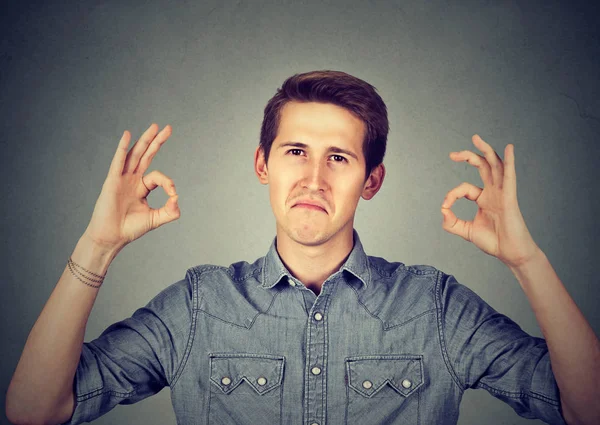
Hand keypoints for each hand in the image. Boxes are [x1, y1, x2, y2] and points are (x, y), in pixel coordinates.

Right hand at [83, 123, 179, 250]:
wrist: (112, 237)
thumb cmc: (130, 229)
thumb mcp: (156, 219)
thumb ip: (170, 211)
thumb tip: (178, 199)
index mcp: (142, 187)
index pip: (158, 177)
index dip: (168, 183)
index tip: (173, 194)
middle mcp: (132, 180)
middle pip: (146, 156)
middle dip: (157, 142)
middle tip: (168, 128)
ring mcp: (122, 179)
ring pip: (135, 155)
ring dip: (145, 140)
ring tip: (155, 127)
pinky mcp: (112, 181)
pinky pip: (118, 161)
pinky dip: (122, 148)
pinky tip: (127, 135)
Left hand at [441, 134, 539, 267]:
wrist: (510, 253)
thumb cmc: (494, 242)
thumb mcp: (466, 231)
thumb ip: (451, 222)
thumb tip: (442, 210)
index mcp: (484, 199)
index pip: (464, 188)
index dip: (452, 195)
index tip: (445, 206)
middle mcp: (493, 192)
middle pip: (482, 167)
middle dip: (468, 157)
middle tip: (452, 154)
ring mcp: (502, 193)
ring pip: (495, 165)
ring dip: (486, 151)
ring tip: (475, 138)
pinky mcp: (510, 197)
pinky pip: (509, 176)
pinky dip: (509, 161)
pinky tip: (509, 148)